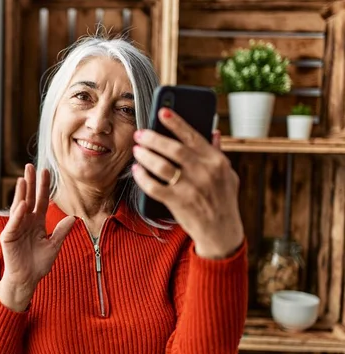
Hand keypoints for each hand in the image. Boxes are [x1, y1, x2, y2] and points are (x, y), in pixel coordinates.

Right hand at [0, 164, 74, 310]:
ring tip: (23, 178)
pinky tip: (22, 203)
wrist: (27, 279)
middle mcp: (26, 221)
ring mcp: (16, 228)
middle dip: (30, 182)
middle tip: (30, 166)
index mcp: (37, 222)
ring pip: (19, 206)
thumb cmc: (38, 264)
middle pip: (28, 198)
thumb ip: (61, 232)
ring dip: (21, 193)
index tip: (46, 171)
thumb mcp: (54, 246)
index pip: (41, 200)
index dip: (44, 187)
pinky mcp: (8, 236)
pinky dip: (18, 213)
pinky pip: (14, 223)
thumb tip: (73, 218)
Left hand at [131, 108, 243, 258]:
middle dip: (153, 138)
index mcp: (217, 162)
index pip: (193, 136)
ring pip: (161, 166)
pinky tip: (137, 170)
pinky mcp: (178, 203)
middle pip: (173, 149)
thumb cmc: (223, 200)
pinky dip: (143, 177)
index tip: (162, 111)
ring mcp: (191, 188)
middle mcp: (204, 173)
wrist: (221, 231)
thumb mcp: (228, 175)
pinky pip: (154, 186)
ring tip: (136, 150)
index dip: (176, 122)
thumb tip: (214, 131)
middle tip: (140, 133)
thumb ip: (218, 153)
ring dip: (145, 155)